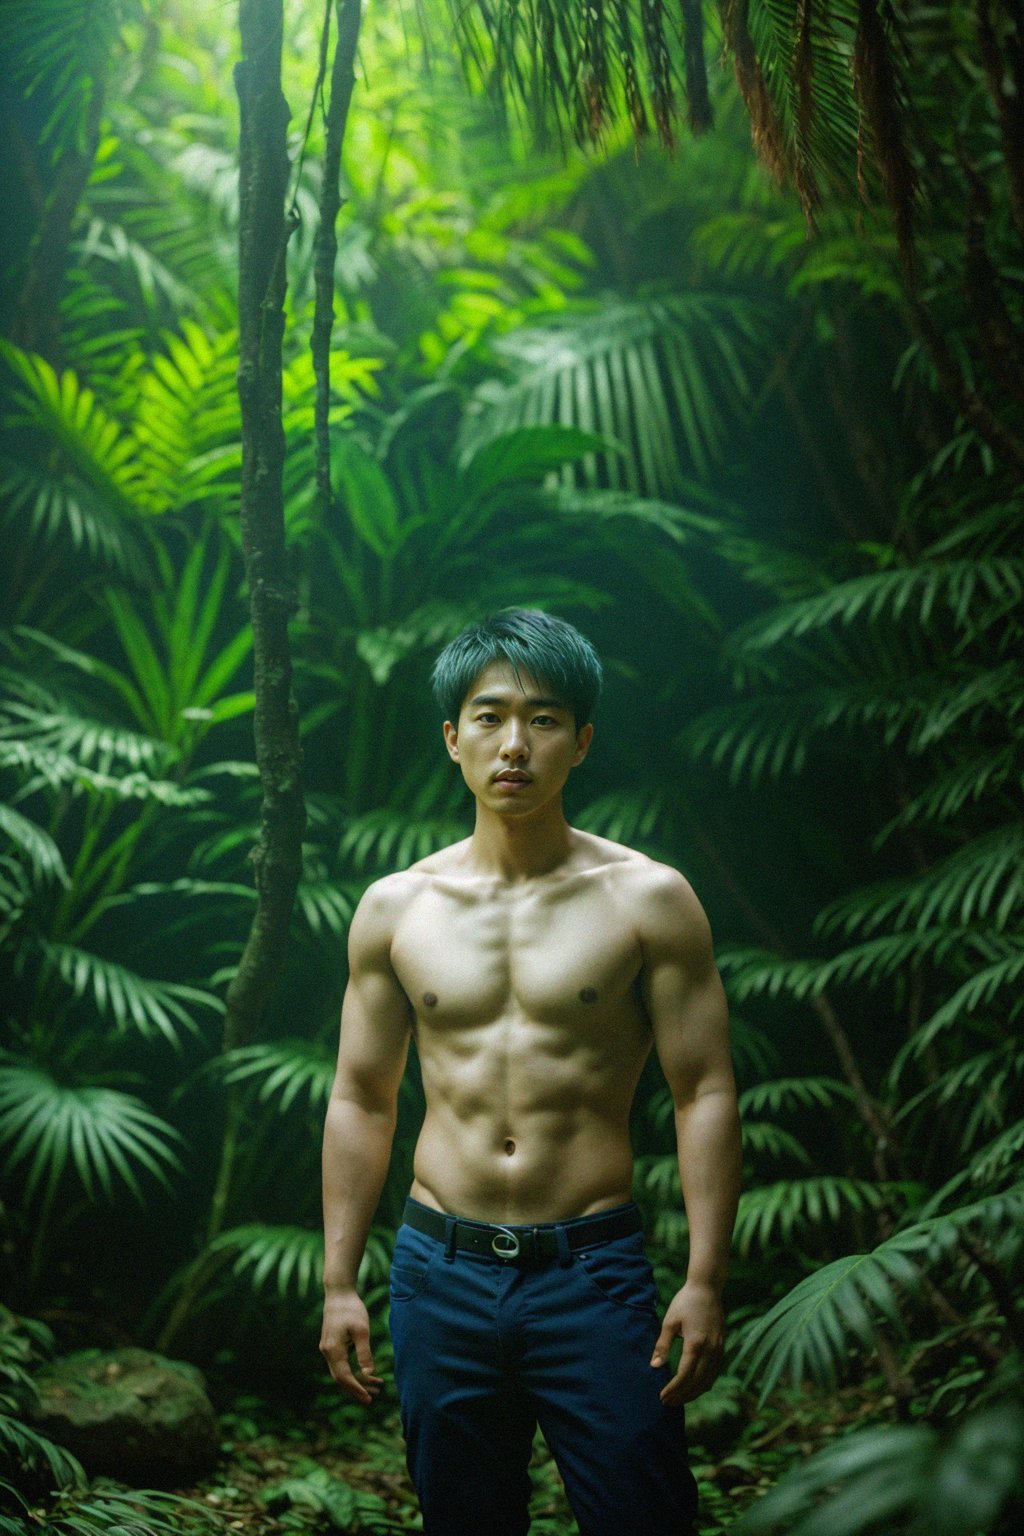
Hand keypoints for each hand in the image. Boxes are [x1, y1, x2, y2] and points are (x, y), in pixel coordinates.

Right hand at [320, 1288, 383, 1405]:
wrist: (338, 1292)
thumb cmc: (351, 1309)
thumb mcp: (362, 1330)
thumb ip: (364, 1353)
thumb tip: (369, 1375)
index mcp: (333, 1350)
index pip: (344, 1377)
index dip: (356, 1389)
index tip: (368, 1399)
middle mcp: (327, 1351)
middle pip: (340, 1378)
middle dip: (356, 1389)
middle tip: (372, 1399)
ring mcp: (327, 1348)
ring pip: (339, 1372)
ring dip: (355, 1381)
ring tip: (374, 1386)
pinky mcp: (330, 1344)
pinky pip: (340, 1364)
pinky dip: (351, 1371)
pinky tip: (364, 1372)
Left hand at [649, 1278, 724, 1405]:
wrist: (707, 1288)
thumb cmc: (685, 1302)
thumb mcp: (670, 1321)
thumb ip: (662, 1345)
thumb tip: (654, 1366)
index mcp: (696, 1343)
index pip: (685, 1375)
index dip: (674, 1389)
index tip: (662, 1396)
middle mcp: (711, 1350)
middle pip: (697, 1382)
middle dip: (682, 1395)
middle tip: (667, 1403)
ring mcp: (718, 1350)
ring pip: (708, 1381)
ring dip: (693, 1393)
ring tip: (678, 1399)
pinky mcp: (721, 1348)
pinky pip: (713, 1373)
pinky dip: (703, 1384)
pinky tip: (693, 1387)